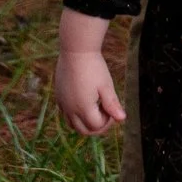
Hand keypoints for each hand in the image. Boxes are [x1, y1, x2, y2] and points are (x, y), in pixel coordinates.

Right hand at [53, 11, 124, 134]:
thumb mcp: (106, 86)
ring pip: (73, 125)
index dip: (108, 121)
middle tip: (107, 114)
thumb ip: (113, 104)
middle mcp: (70, 110)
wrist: (76, 51)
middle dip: (97, 127)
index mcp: (83, 108)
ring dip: (86, 122)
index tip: (113, 108)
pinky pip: (66, 115)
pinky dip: (76, 115)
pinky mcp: (59, 97)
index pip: (96, 126)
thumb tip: (122, 119)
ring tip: (97, 108)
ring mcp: (62, 104)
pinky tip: (86, 101)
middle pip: (84, 130)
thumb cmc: (94, 67)